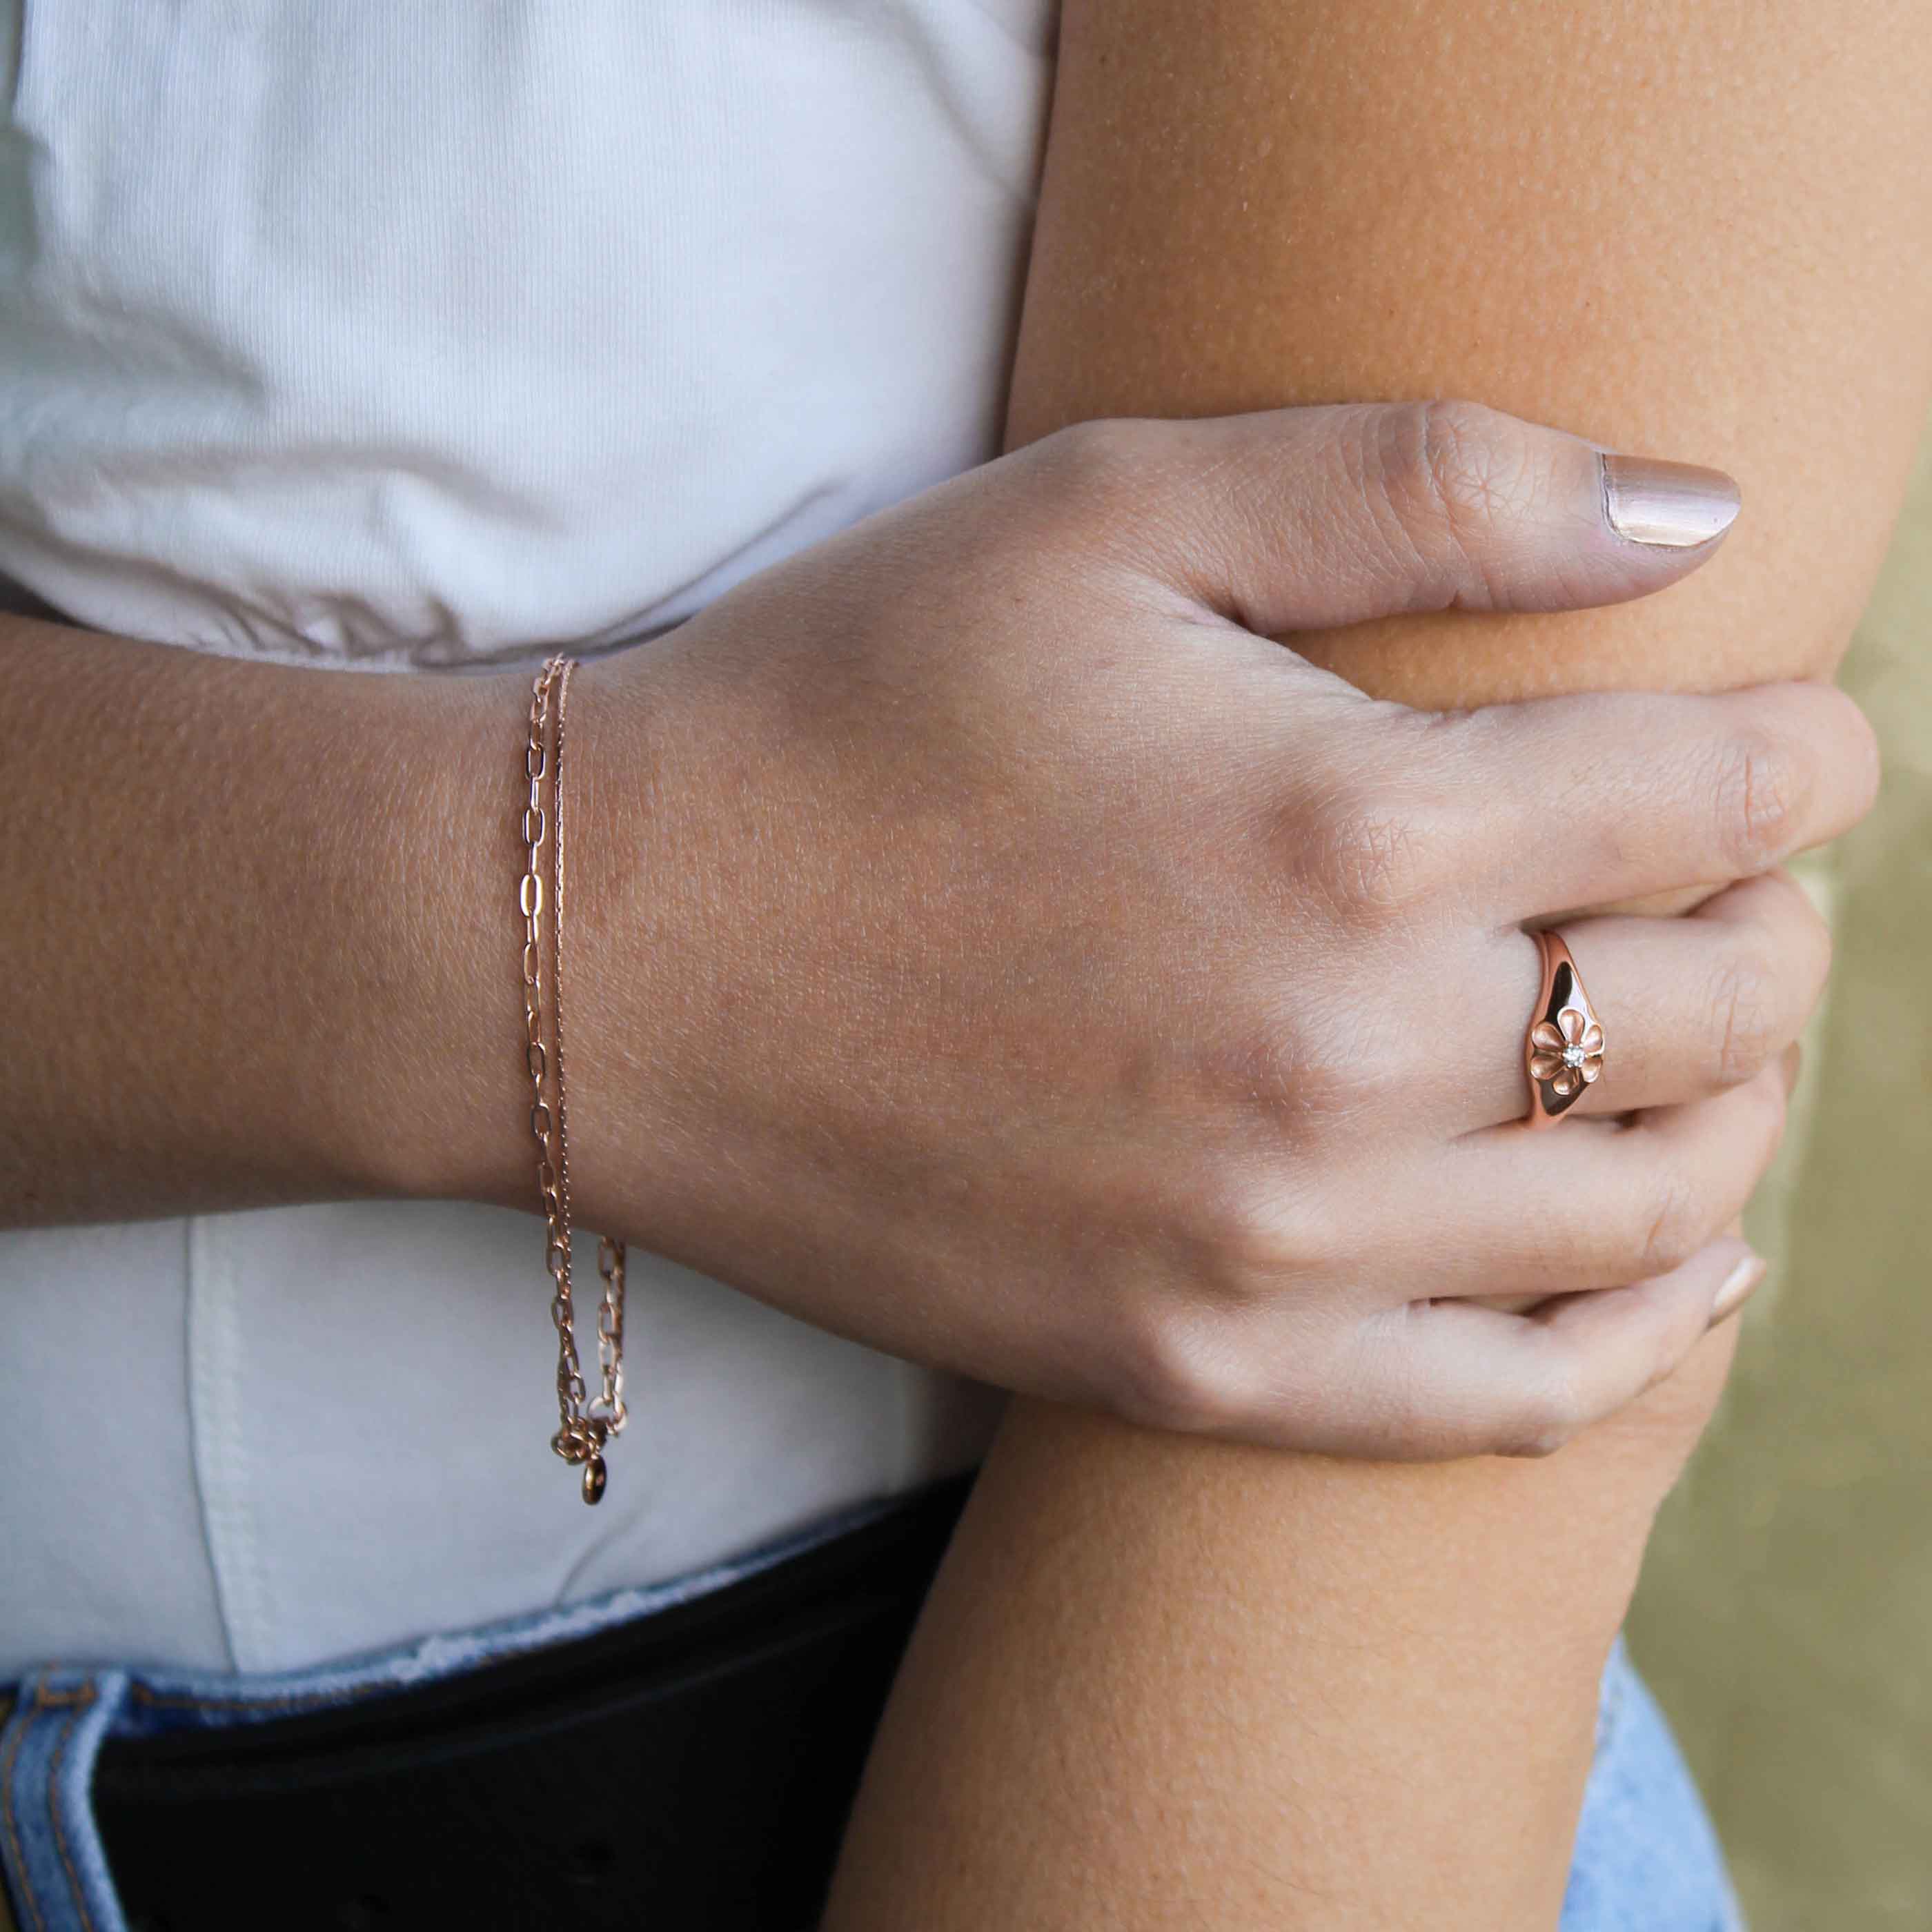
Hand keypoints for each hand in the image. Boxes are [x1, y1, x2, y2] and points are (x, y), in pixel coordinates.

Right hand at [549, 400, 1873, 1458]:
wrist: (612, 955)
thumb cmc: (845, 705)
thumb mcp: (1106, 510)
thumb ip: (1419, 488)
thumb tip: (1701, 524)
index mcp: (1351, 830)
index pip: (1720, 798)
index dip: (1806, 758)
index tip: (1800, 741)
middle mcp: (1348, 1065)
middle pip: (1718, 1013)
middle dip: (1776, 927)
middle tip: (1735, 878)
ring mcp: (1276, 1250)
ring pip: (1650, 1211)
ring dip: (1735, 1112)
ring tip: (1702, 1040)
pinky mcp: (1192, 1365)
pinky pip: (1504, 1399)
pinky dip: (1634, 1335)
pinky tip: (1667, 1264)